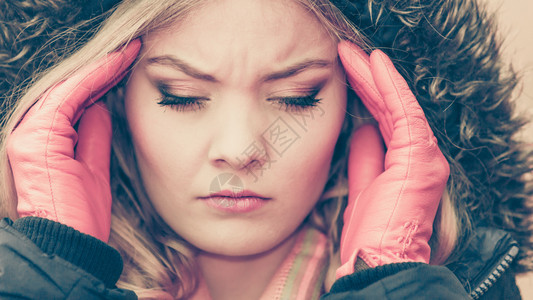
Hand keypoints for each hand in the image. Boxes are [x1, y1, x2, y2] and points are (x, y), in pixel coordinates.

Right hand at [7, 39, 140, 241]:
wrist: (72, 244)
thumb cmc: (82, 216)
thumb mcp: (94, 168)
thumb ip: (94, 138)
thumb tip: (100, 110)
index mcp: (46, 143)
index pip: (75, 103)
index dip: (101, 83)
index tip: (127, 67)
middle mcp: (33, 134)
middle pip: (71, 92)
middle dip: (103, 71)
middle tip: (131, 54)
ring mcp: (31, 134)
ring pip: (69, 89)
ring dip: (101, 68)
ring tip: (128, 53)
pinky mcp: (37, 138)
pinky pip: (68, 97)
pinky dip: (93, 78)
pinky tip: (116, 64)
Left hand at [336, 41, 449, 277]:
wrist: (376, 261)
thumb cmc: (369, 233)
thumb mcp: (362, 186)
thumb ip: (365, 159)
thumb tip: (363, 131)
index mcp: (406, 165)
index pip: (385, 121)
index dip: (367, 95)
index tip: (347, 74)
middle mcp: (420, 158)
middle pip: (390, 110)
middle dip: (367, 80)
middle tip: (346, 55)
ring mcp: (424, 157)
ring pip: (397, 106)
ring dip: (374, 77)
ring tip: (353, 54)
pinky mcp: (420, 157)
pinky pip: (403, 112)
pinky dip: (389, 86)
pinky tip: (375, 64)